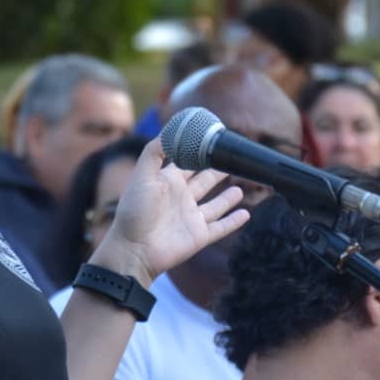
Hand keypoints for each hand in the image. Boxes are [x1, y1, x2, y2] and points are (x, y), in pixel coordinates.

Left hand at [91, 138, 248, 285]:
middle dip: (216, 171)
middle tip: (231, 161)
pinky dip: (233, 221)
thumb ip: (154, 152)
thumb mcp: (142, 175)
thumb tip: (169, 131)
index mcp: (168, 182)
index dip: (198, 153)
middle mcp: (181, 198)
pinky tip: (246, 214)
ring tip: (240, 188)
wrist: (134, 248)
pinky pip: (221, 227)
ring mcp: (191, 218)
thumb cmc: (134, 211)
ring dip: (227, 198)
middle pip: (204, 181)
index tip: (213, 141)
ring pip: (215, 205)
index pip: (187, 163)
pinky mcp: (199, 236)